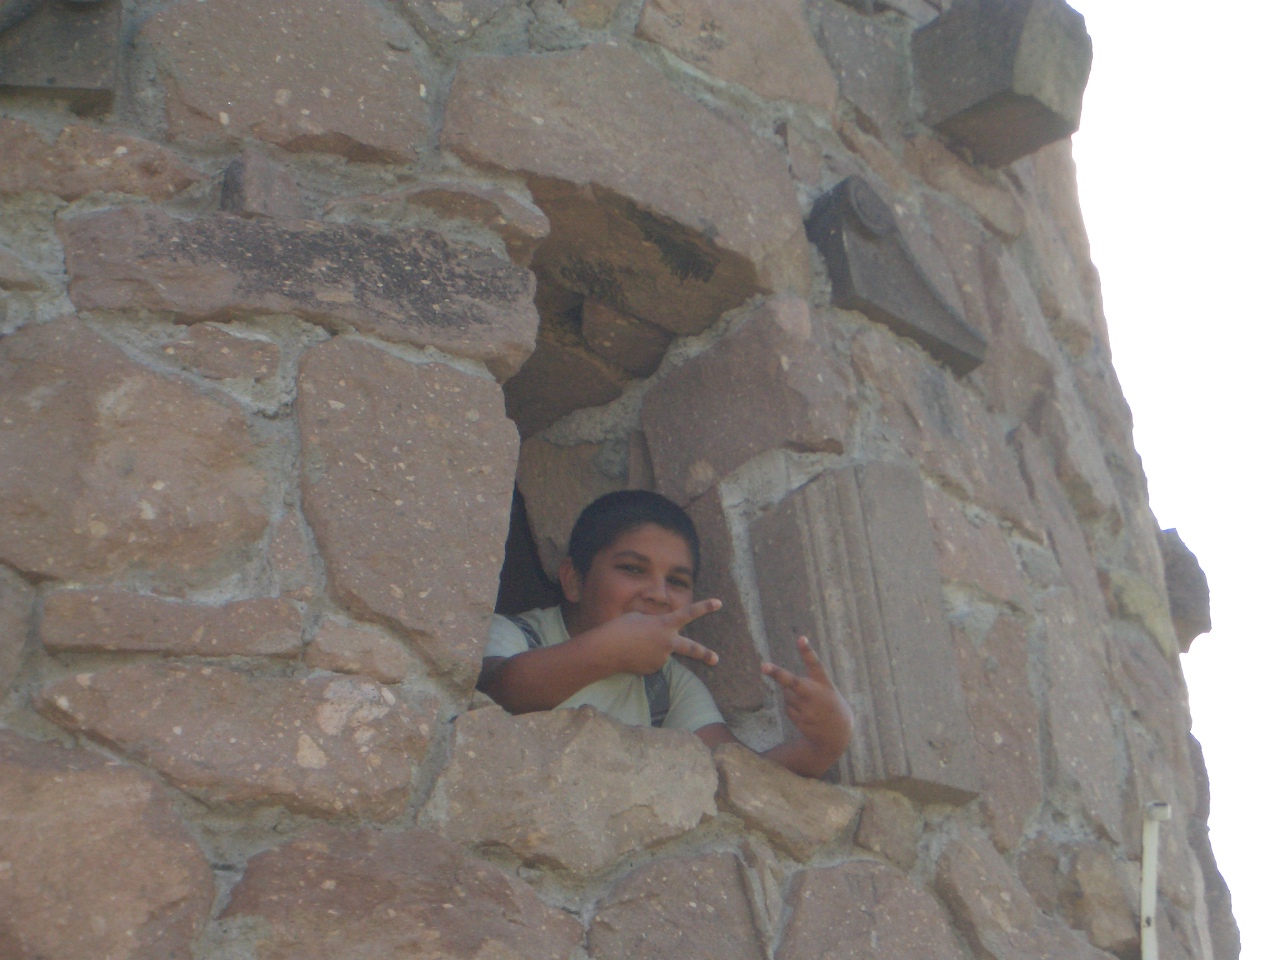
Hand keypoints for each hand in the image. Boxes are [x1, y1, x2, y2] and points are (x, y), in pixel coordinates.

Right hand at [591, 599, 722, 674]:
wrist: (608, 650)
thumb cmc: (621, 628)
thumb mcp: (639, 618)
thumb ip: (654, 624)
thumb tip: (657, 636)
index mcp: (665, 624)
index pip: (689, 613)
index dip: (705, 607)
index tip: (719, 603)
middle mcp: (668, 642)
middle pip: (692, 649)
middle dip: (705, 654)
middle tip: (716, 660)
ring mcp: (662, 657)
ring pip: (662, 652)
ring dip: (651, 649)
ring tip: (634, 646)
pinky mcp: (653, 669)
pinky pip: (652, 661)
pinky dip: (644, 658)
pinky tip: (633, 655)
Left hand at [762, 636, 852, 771]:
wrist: (838, 735)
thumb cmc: (829, 704)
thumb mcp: (827, 689)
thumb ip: (808, 681)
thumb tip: (782, 683)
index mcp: (825, 683)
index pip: (815, 664)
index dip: (807, 651)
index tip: (801, 638)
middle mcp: (816, 696)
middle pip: (793, 682)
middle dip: (777, 674)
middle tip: (764, 666)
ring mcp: (808, 710)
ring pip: (787, 695)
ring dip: (792, 696)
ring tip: (808, 704)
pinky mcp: (801, 721)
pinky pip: (787, 709)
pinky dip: (792, 708)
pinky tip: (805, 714)